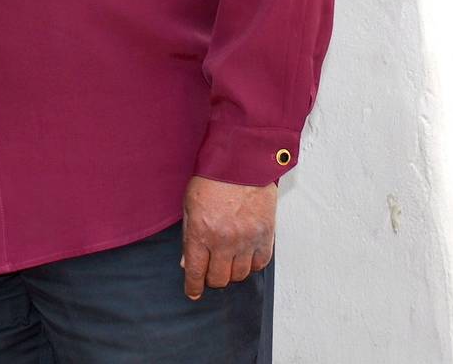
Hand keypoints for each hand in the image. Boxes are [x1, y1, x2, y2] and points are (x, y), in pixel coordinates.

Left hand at [180, 176, 276, 300]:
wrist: (243, 159)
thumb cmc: (214, 177)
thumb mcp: (189, 204)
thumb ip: (188, 235)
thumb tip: (187, 262)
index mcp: (200, 232)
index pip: (195, 272)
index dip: (193, 286)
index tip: (193, 291)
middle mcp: (224, 241)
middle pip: (219, 278)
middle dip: (212, 278)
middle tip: (211, 270)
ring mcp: (246, 239)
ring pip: (240, 275)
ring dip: (233, 271)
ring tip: (229, 260)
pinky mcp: (265, 235)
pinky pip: (260, 264)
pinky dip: (253, 264)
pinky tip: (247, 255)